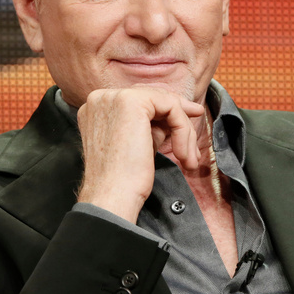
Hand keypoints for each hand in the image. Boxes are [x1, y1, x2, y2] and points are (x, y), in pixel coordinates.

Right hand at [76, 87, 205, 221]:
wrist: (112, 196)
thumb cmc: (122, 180)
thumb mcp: (135, 143)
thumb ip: (149, 125)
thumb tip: (174, 117)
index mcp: (97, 108)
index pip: (140, 100)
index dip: (167, 111)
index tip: (187, 124)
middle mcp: (101, 97)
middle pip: (153, 98)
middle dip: (180, 118)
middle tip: (195, 138)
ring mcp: (114, 97)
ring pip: (166, 103)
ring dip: (184, 132)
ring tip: (189, 159)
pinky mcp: (132, 102)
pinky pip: (172, 108)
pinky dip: (183, 132)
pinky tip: (183, 154)